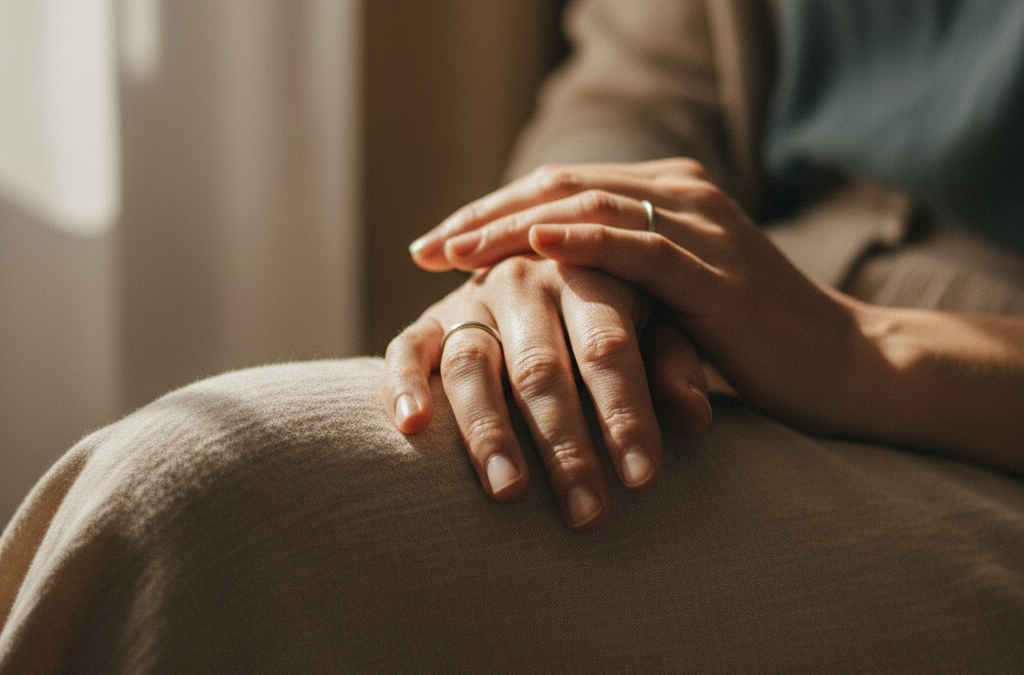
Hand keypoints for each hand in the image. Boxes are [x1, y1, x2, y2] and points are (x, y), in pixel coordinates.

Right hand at [383, 255, 710, 532]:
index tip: (644, 479)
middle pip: (541, 368)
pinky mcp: (427, 319)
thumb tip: (696, 419)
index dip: (626, 413)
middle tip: (588, 513)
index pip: (608, 349)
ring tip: (509, 493)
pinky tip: (412, 427)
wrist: (552, 263)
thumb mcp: (658, 325)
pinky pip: (406, 348)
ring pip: (473, 365)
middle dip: (565, 445)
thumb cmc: (618, 310)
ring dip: (489, 431)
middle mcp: (524, 280)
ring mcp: (470, 299)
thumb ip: (673, 365)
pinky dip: (403, 384)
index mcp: (589, 273)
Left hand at [407, 157, 864, 435]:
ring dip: (512, 227)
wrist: (847, 368)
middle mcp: (681, 196)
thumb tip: (540, 298)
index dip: (492, 213)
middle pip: (561, 187)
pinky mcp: (716, 273)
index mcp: (668, 196)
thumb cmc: (753, 344)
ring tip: (453, 251)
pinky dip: (581, 243)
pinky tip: (534, 248)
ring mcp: (701, 229)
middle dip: (484, 217)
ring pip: (587, 209)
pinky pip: (638, 248)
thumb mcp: (673, 302)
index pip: (561, 189)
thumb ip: (619, 284)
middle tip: (424, 247)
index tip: (434, 245)